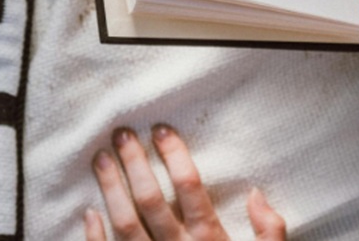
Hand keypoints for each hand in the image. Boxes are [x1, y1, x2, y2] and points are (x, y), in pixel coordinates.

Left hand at [84, 125, 285, 240]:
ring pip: (126, 226)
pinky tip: (88, 213)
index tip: (160, 128)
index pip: (191, 189)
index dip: (175, 155)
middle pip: (152, 200)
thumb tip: (255, 193)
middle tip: (120, 133)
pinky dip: (95, 238)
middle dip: (135, 163)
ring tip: (100, 159)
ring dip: (111, 190)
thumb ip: (270, 233)